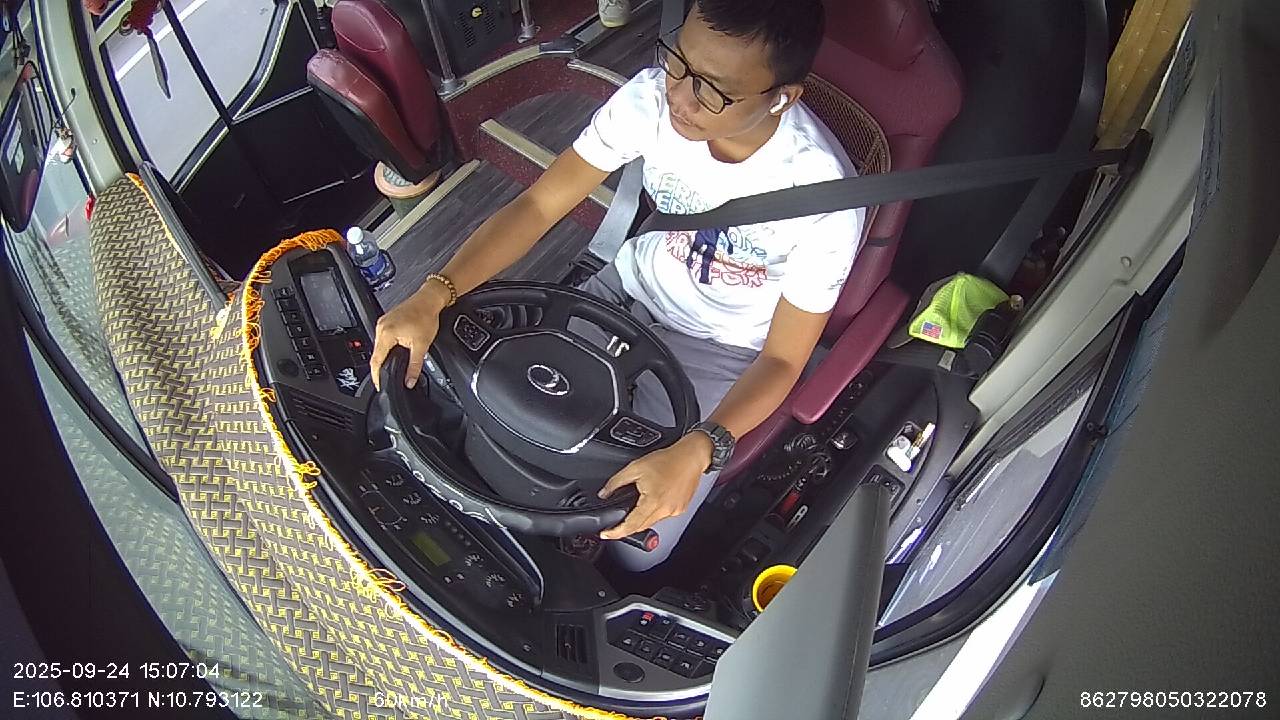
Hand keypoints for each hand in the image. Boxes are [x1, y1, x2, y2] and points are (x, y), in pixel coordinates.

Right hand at [369, 288, 445, 390]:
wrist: (429, 299)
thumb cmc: (426, 316)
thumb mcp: (422, 345)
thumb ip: (415, 365)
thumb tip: (410, 380)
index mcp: (386, 334)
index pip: (376, 360)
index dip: (376, 375)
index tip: (378, 384)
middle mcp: (381, 327)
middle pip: (376, 354)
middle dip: (380, 368)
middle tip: (384, 379)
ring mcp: (382, 323)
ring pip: (378, 346)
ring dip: (383, 357)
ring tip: (389, 368)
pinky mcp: (386, 321)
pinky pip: (382, 338)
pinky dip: (386, 348)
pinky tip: (393, 352)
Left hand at [597, 433, 712, 539]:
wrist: (691, 456)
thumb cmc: (668, 460)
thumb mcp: (635, 467)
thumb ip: (616, 482)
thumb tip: (604, 493)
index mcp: (653, 501)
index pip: (631, 525)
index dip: (616, 532)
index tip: (606, 534)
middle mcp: (665, 509)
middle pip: (641, 526)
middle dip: (627, 526)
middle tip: (617, 522)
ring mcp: (675, 511)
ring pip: (652, 522)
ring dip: (642, 518)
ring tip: (637, 505)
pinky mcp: (681, 509)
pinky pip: (663, 516)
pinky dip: (655, 512)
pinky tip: (654, 500)